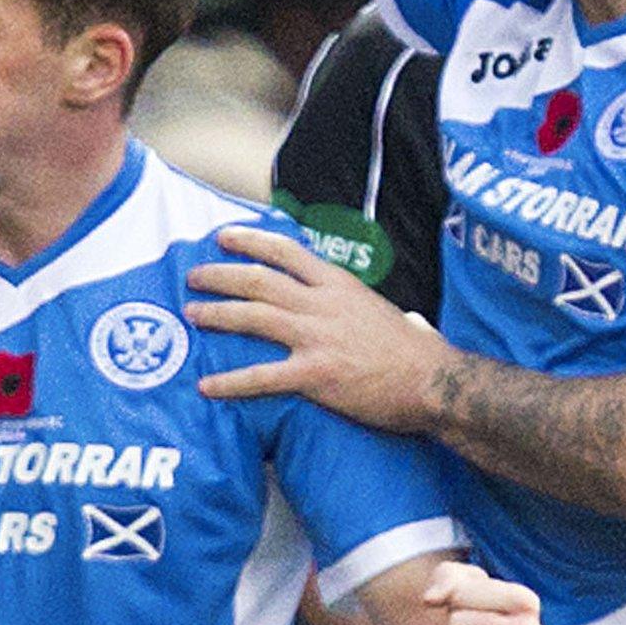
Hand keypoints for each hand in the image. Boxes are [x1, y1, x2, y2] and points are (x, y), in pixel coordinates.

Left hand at [187, 225, 448, 431]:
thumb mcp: (389, 313)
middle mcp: (323, 304)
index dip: (250, 241)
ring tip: (190, 315)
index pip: (286, 251)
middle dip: (220, 274)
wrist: (435, 381)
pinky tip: (207, 386)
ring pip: (253, 316)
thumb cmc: (417, 352)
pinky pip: (262, 377)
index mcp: (338, 285)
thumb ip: (369, 309)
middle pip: (259, 280)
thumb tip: (389, 315)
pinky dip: (230, 381)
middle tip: (193, 276)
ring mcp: (317, 337)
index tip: (223, 237)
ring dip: (216, 314)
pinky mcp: (315, 374)